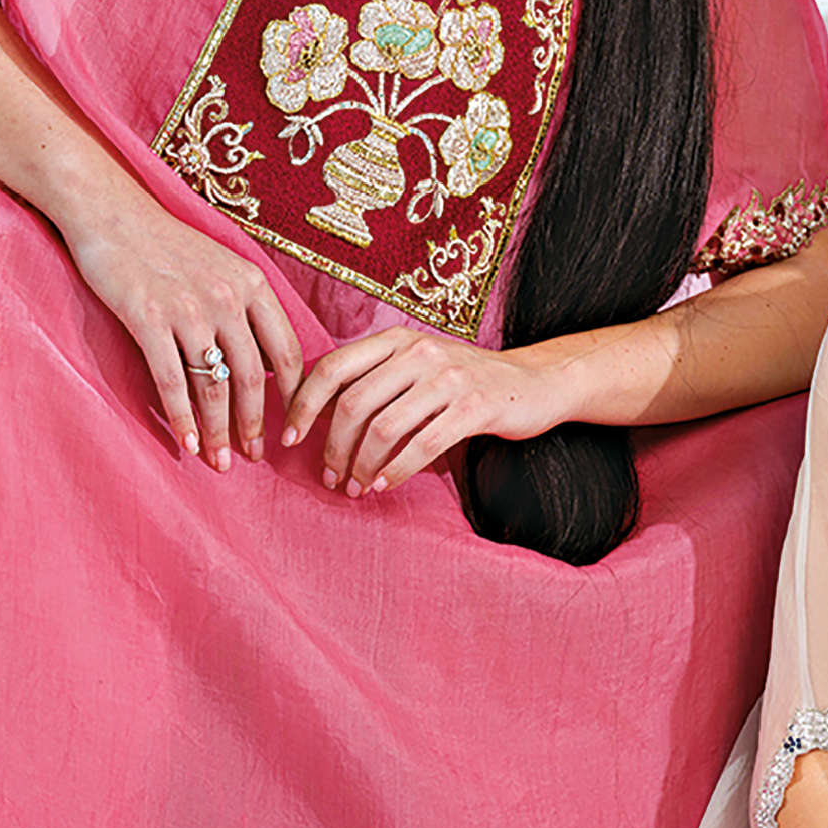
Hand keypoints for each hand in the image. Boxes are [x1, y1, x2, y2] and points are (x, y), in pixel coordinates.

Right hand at [61, 193, 306, 468]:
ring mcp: (189, 309)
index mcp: (254, 285)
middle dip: (256, 424)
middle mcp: (228, 298)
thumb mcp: (223, 265)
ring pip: (214, 386)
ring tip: (220, 461)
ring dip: (219, 431)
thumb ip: (245, 307)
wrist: (111, 214)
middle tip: (256, 457)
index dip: (294, 396)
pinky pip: (171, 381)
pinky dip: (182, 418)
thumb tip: (265, 360)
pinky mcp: (147, 318)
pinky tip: (185, 444)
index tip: (292, 426)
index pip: (288, 352)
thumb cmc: (166, 245)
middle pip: (254, 376)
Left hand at [283, 324, 578, 495]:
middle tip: (330, 477)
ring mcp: (449, 378)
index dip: (302, 405)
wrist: (538, 382)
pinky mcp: (474, 407)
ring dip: (362, 465)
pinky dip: (396, 471)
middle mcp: (420, 353)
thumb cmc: (469, 381)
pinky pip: (422, 445)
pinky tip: (384, 486)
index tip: (289, 438)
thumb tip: (319, 418)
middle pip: (353, 404)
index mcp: (397, 340)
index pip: (332, 368)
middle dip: (332, 448)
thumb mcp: (420, 366)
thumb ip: (377, 380)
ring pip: (384, 428)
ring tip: (356, 487)